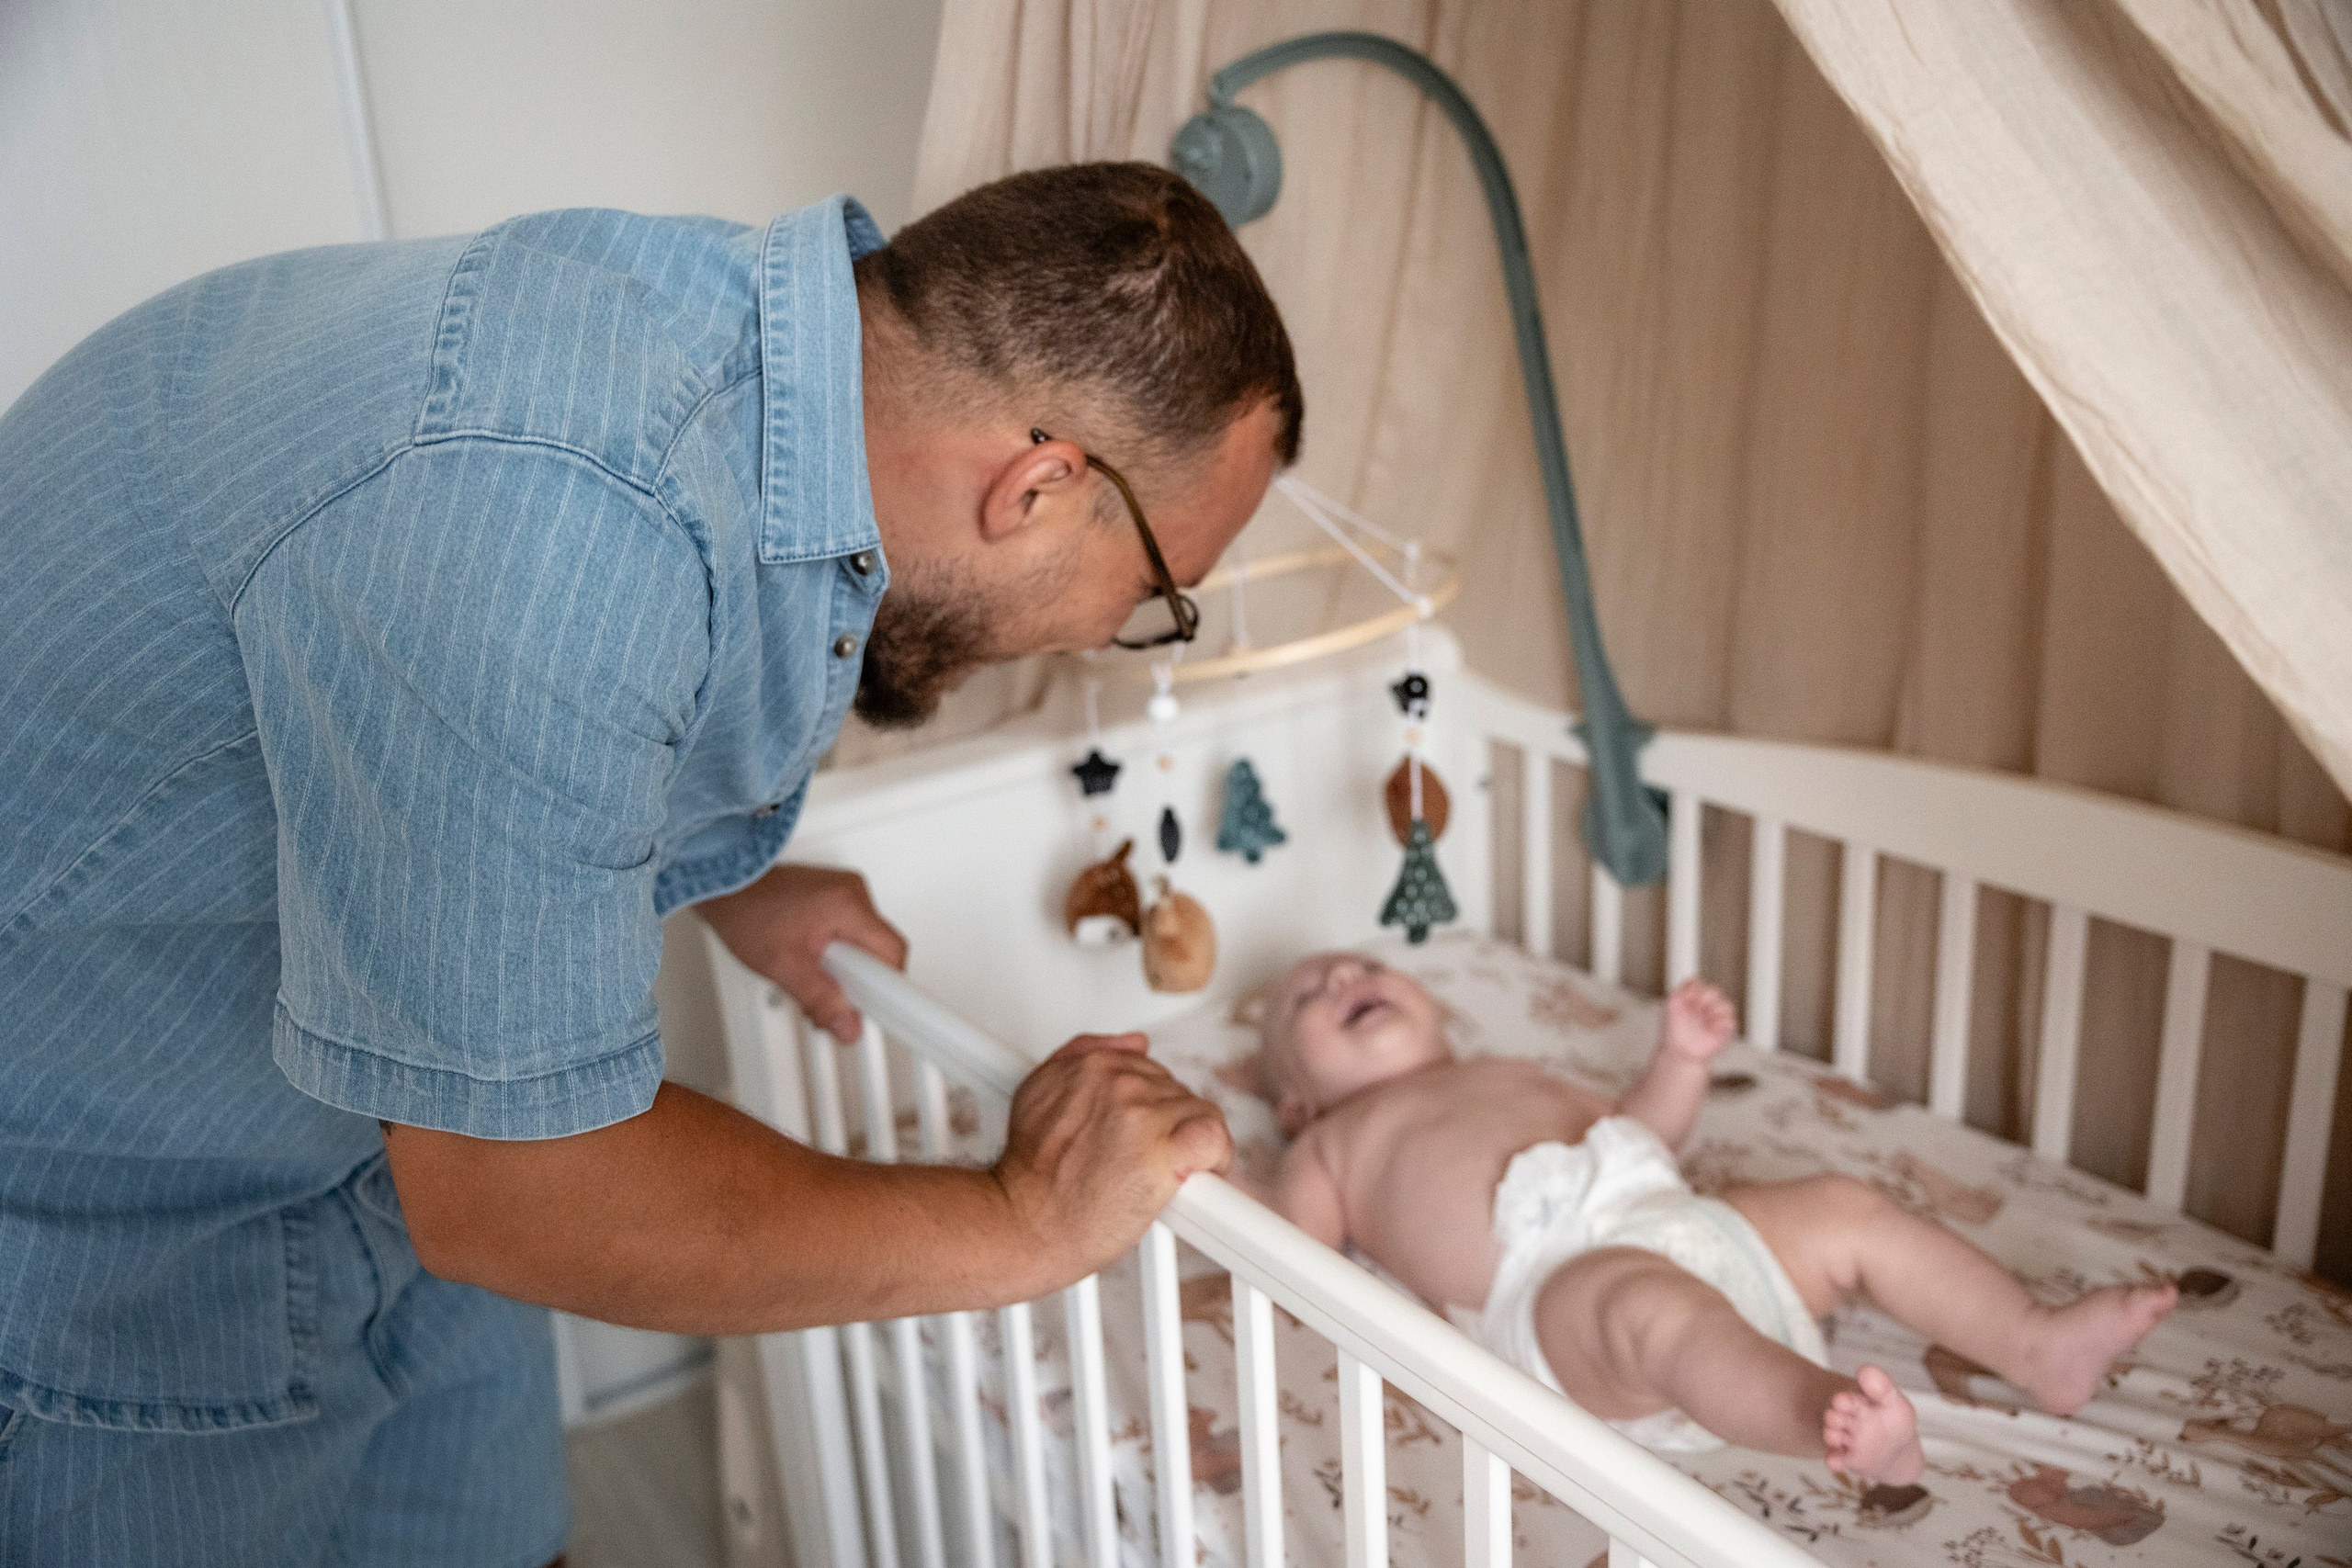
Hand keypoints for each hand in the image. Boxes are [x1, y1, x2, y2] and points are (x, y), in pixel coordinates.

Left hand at [697, 864, 907, 1040]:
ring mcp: (844, 890)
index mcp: (849, 905)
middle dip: (858, 979)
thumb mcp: (783, 965)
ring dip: (844, 965)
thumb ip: (820, 999)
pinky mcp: (832, 894)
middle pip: (879, 949)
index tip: (875, 1008)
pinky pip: (849, 929)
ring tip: (811, 969)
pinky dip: (835, 949)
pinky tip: (811, 957)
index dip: (887, 987)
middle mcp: (853, 892)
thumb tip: (847, 1024)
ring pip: (863, 941)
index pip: (892, 953)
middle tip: (831, 993)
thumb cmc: (745, 910)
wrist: (722, 882)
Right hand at [993, 1033, 1233, 1285]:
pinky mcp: (1163, 1153)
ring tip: (1170, 1171)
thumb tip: (1135, 1042)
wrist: (1024, 1224)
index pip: (1151, 1069)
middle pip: (1177, 1092)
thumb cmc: (1031, 1173)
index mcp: (1092, 1065)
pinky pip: (1213, 1136)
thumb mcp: (1038, 1091)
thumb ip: (1083, 1053)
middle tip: (1148, 1160)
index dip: (1154, 1107)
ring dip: (1190, 1144)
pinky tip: (1205, 1171)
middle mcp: (1119, 1082)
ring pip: (1199, 1113)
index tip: (1147, 1132)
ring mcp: (1142, 1115)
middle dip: (1169, 1127)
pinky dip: (1218, 1154)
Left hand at [1660, 977, 1736, 1062]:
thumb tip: (1696, 977)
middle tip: (1694, 1008)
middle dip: (1704, 998)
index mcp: (1697, 997)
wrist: (1678, 1050)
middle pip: (1715, 991)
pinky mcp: (1725, 1031)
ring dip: (1713, 1010)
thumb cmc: (1673, 1028)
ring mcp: (1717, 1018)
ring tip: (1704, 1019)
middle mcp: (1709, 1005)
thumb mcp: (1672, 1004)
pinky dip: (1721, 1023)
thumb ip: (1682, 988)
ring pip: (1726, 1005)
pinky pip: (1731, 1021)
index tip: (1686, 999)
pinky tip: (1710, 1027)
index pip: (1702, 985)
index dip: (1696, 990)